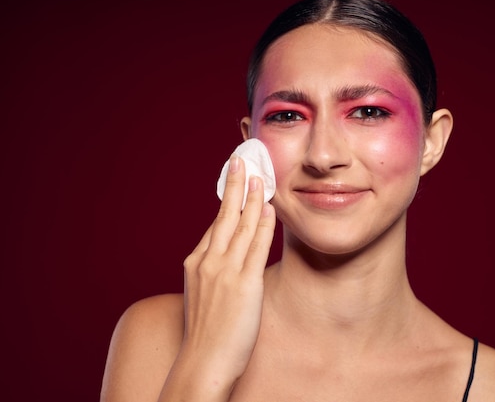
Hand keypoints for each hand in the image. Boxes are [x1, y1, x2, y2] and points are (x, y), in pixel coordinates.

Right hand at [176, 155, 275, 396]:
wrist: (204, 361)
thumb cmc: (205, 333)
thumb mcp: (201, 296)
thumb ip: (213, 273)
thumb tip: (228, 257)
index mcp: (196, 264)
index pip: (215, 225)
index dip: (227, 201)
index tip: (234, 183)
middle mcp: (208, 262)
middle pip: (224, 216)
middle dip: (235, 186)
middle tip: (241, 161)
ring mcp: (225, 271)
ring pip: (240, 226)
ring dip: (251, 198)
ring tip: (260, 176)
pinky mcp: (244, 284)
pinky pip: (255, 247)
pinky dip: (262, 225)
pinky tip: (269, 208)